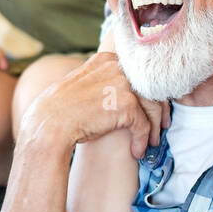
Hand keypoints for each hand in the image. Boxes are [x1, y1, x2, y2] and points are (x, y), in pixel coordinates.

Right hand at [21, 51, 169, 159]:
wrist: (50, 124)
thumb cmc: (63, 109)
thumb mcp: (86, 83)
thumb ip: (106, 81)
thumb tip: (128, 91)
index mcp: (107, 60)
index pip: (140, 74)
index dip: (150, 93)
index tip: (154, 109)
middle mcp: (117, 67)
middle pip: (151, 86)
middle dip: (159, 109)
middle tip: (161, 126)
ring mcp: (122, 84)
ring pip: (152, 106)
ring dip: (153, 127)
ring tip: (151, 142)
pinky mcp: (126, 104)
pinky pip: (143, 125)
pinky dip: (142, 140)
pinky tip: (137, 151)